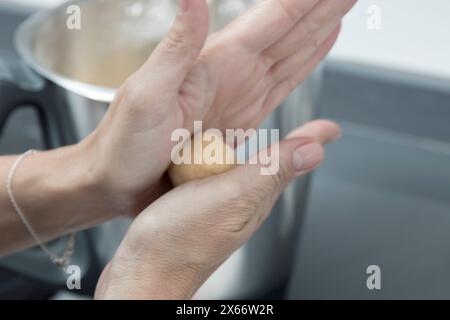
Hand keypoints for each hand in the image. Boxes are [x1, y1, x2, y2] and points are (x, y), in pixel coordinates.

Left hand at [81, 0, 355, 215]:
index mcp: (214, 65)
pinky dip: (303, 65)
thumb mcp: (146, 95)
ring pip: (289, 55)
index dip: (304, 2)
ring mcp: (238, 95)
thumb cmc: (123, 144)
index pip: (270, 22)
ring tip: (342, 10)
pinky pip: (280, 86)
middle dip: (321, 9)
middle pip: (287, 32)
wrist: (116, 180)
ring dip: (318, 31)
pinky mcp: (241, 118)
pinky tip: (315, 51)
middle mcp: (231, 75)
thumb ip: (176, 46)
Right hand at [94, 120, 340, 298]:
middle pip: (273, 167)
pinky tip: (214, 159)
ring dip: (258, 152)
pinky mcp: (195, 210)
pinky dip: (221, 163)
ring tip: (267, 137)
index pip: (291, 162)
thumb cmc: (179, 243)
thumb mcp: (231, 197)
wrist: (142, 275)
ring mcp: (218, 208)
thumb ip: (269, 172)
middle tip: (306, 129)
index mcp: (254, 196)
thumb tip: (314, 152)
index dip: (310, 140)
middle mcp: (241, 203)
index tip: (329, 128)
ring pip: (245, 172)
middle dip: (290, 145)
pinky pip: (216, 179)